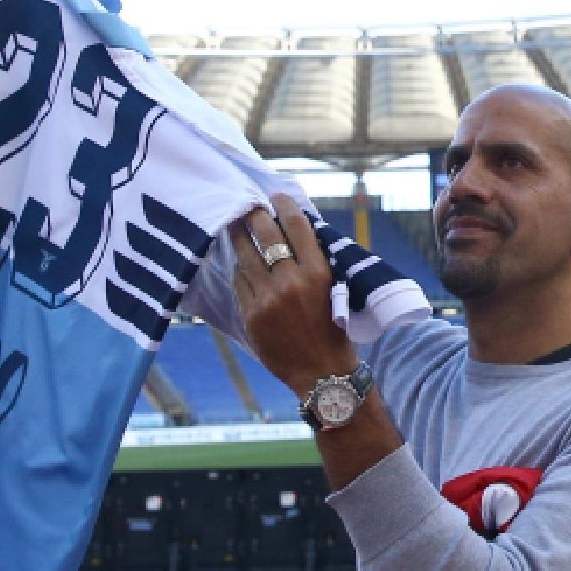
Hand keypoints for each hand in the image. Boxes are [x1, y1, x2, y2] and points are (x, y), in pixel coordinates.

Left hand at [226, 195, 358, 394]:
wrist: (322, 373)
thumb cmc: (332, 331)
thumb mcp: (334, 292)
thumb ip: (315, 264)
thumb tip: (294, 232)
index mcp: (318, 274)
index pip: (297, 227)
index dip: (285, 206)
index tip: (277, 197)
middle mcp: (291, 282)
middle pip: (266, 234)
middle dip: (254, 215)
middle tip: (248, 206)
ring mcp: (268, 298)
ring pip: (246, 256)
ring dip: (240, 238)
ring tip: (236, 227)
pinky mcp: (251, 314)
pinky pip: (240, 282)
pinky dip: (241, 273)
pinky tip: (243, 268)